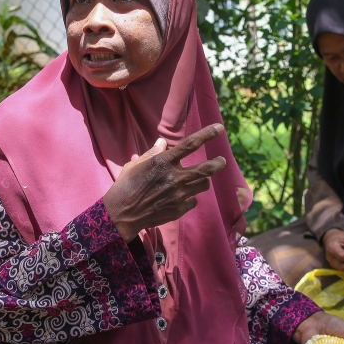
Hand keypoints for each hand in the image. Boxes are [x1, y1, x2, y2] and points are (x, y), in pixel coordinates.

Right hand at [102, 124, 227, 241]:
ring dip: (202, 181)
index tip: (219, 128)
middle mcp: (174, 177)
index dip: (207, 134)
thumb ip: (152, 153)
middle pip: (206, 169)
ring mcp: (178, 195)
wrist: (122, 215)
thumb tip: (162, 143)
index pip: (190, 144)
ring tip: (197, 180)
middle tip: (221, 161)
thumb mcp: (135, 165)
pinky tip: (181, 198)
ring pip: (203, 185)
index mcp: (163, 162)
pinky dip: (189, 198)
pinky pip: (193, 201)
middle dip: (218, 163)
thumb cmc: (125, 186)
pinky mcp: (179, 210)